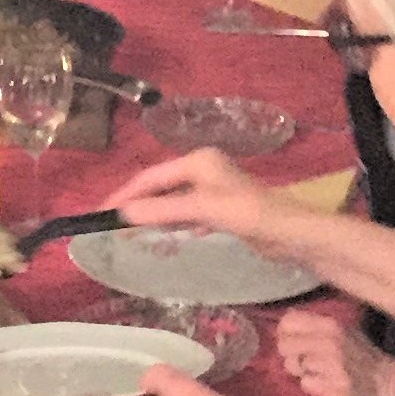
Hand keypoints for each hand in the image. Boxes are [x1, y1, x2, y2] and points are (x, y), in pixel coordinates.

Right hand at [101, 149, 280, 246]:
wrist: (292, 234)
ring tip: (125, 230)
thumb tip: (122, 214)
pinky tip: (156, 232)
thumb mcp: (203, 210)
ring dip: (149, 213)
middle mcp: (203, 169)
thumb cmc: (250, 214)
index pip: (151, 176)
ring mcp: (212, 188)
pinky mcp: (219, 208)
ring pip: (170, 199)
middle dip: (134, 203)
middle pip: (159, 185)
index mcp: (198, 161)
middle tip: (108, 224)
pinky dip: (166, 220)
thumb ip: (163, 210)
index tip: (101, 213)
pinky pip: (183, 212)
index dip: (125, 194)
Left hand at [276, 311, 394, 395]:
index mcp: (332, 324)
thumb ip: (316, 325)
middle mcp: (329, 341)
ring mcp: (332, 365)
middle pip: (284, 344)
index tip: (292, 340)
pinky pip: (306, 384)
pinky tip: (326, 384)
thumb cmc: (365, 357)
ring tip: (319, 373)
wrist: (393, 385)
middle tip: (303, 360)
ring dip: (302, 371)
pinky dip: (312, 386)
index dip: (284, 332)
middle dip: (290, 354)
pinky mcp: (335, 387)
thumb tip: (286, 320)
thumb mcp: (345, 331)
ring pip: (293, 365)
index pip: (288, 320)